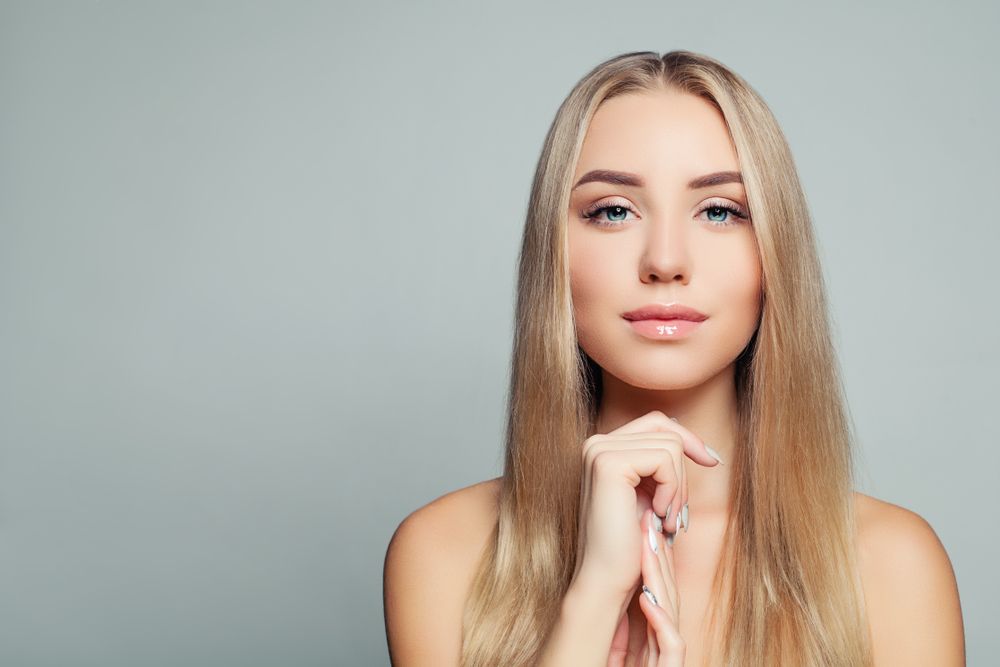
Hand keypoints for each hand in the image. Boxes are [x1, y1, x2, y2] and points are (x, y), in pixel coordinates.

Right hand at [570, 410, 718, 602]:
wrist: (607, 579)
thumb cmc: (630, 545)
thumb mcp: (650, 495)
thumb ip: (660, 466)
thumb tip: (691, 441)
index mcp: (603, 448)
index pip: (656, 423)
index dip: (688, 440)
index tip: (712, 462)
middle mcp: (596, 444)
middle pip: (665, 429)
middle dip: (684, 470)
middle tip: (677, 513)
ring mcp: (600, 450)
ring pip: (669, 444)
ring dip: (679, 487)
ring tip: (668, 520)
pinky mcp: (609, 463)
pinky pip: (665, 459)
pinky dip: (673, 490)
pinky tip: (658, 516)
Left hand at [606, 508, 685, 665]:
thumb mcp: (618, 646)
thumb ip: (623, 618)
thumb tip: (620, 584)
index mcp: (651, 636)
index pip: (657, 591)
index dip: (654, 559)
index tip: (643, 524)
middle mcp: (662, 646)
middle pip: (667, 595)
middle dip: (659, 558)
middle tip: (650, 522)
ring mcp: (666, 659)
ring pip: (671, 614)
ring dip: (660, 579)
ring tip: (650, 547)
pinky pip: (670, 646)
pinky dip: (660, 621)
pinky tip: (647, 599)